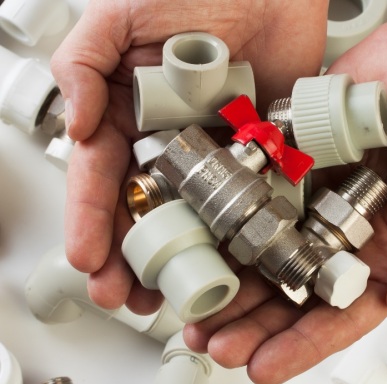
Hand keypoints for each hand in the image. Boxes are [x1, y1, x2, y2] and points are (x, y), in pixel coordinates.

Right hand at [50, 0, 328, 310]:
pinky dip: (236, 231)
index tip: (87, 259)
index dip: (91, 219)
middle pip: (142, 208)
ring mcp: (213, 149)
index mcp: (128, 113)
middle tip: (125, 296)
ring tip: (171, 294)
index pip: (102, 175)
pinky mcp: (256, 151)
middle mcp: (168, 139)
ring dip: (178, 257)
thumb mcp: (120, 16)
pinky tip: (228, 261)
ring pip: (191, 214)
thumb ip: (84, 63)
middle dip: (129, 256)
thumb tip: (75, 125)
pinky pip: (245, 196)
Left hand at [184, 4, 386, 383]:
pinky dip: (226, 227)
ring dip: (231, 288)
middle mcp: (343, 237)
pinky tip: (202, 248)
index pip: (339, 316)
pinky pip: (252, 203)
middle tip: (217, 344)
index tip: (265, 366)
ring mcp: (312, 205)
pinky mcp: (289, 170)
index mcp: (386, 257)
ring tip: (198, 313)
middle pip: (290, 296)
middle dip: (252, 326)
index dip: (301, 345)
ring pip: (262, 257)